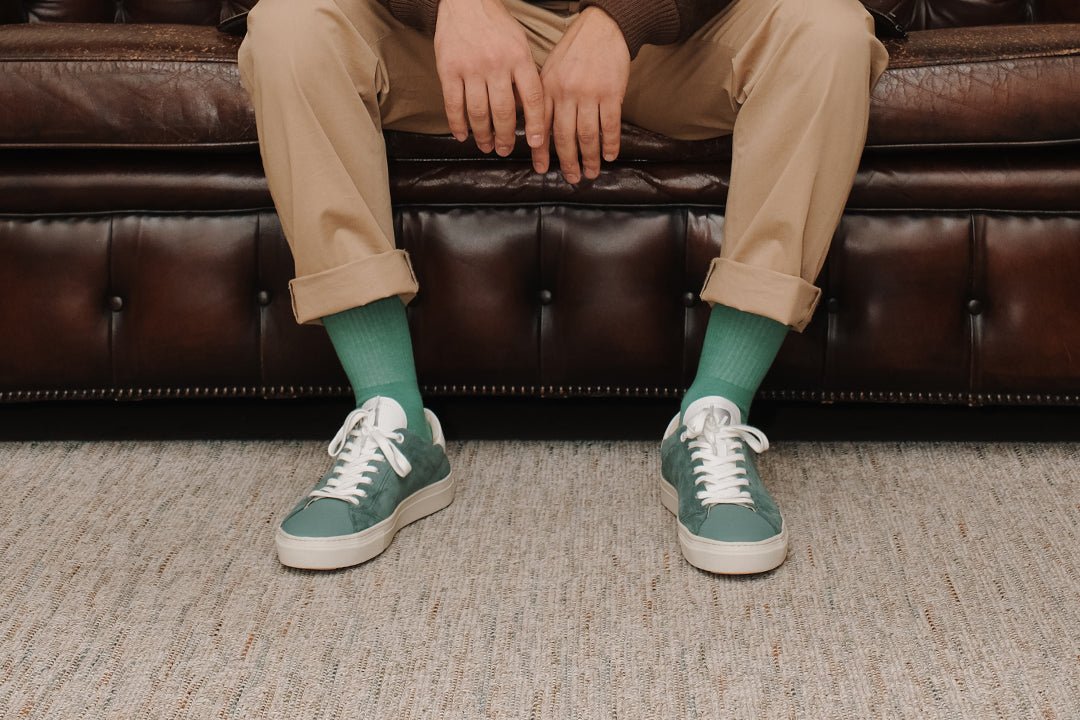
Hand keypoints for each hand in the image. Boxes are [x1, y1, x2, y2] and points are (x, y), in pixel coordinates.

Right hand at [434, 0, 545, 155]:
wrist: (466, 0)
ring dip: (482, 135)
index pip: (533, 98)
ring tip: (486, 146)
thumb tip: (529, 111)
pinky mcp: (448, 68)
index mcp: (519, 57)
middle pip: (503, 112)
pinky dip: (457, 124)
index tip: (536, 143)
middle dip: (505, 137)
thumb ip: (525, 75)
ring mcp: (470, 67)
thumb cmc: (497, 26)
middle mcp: (496, 64)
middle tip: (504, 150)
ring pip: (477, 112)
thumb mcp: (520, 44)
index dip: (536, 125)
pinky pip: (453, 104)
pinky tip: (462, 135)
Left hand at [536, 6, 629, 182]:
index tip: (541, 170)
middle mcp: (566, 94)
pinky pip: (610, 125)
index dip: (541, 151)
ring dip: (590, 157)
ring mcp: (589, 94)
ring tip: (591, 172)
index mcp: (548, 89)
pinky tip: (610, 156)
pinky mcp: (611, 93)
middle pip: (565, 136)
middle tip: (572, 178)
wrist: (602, 28)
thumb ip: (543, 98)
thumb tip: (536, 129)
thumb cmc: (574, 51)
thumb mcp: (549, 71)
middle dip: (568, 161)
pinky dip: (610, 143)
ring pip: (588, 135)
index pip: (542, 127)